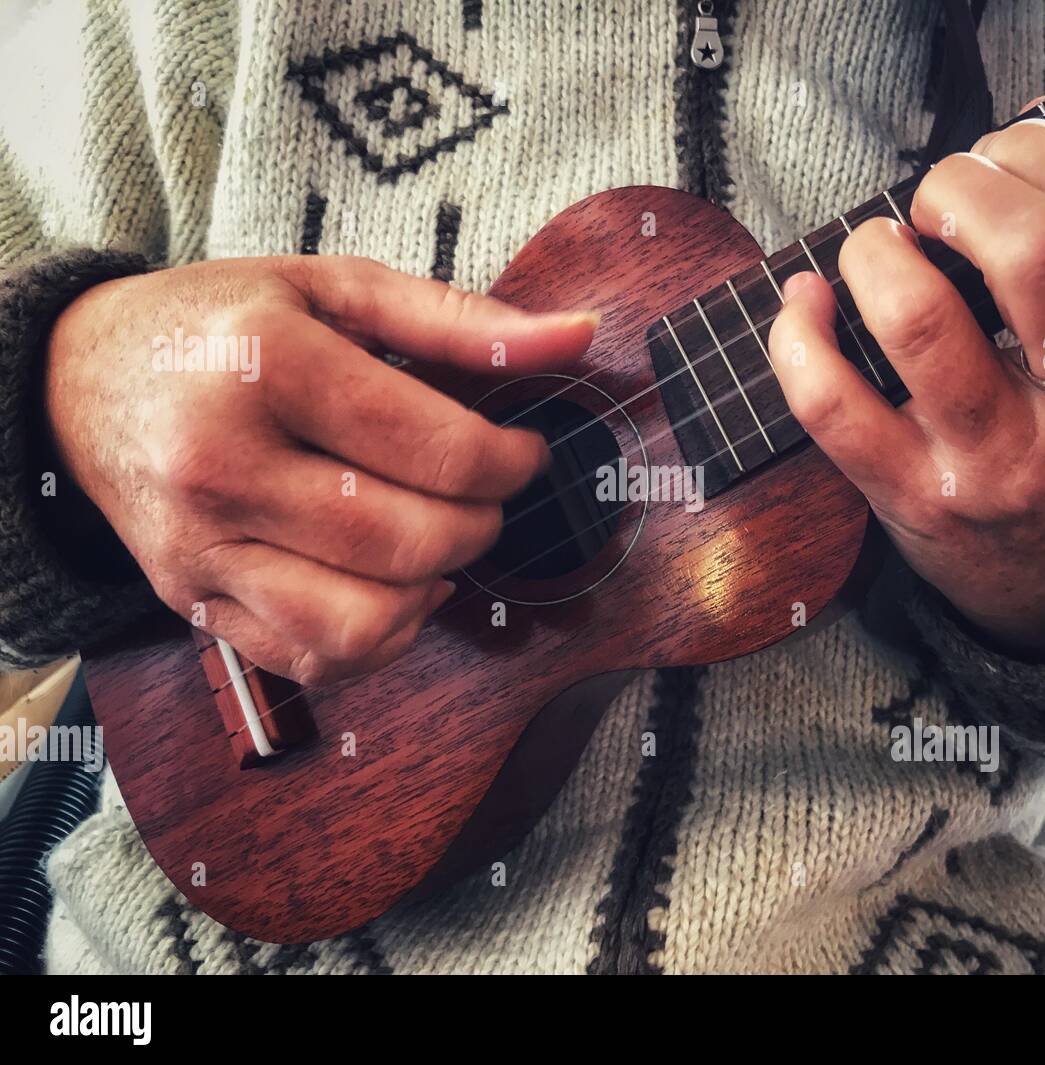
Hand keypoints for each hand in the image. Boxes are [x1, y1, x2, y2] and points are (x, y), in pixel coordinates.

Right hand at [46, 255, 596, 682]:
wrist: (80, 379)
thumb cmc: (219, 325)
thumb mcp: (333, 288)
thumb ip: (459, 319)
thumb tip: (577, 337)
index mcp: (266, 367)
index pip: (441, 451)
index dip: (513, 462)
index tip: (521, 451)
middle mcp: (224, 467)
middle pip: (414, 541)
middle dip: (482, 524)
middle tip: (482, 493)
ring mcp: (203, 548)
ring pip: (367, 623)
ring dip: (434, 588)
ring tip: (435, 540)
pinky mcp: (193, 603)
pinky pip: (316, 661)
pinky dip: (381, 638)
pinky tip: (388, 584)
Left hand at [769, 116, 1044, 656]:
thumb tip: (1006, 150)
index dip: (1040, 151)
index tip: (1001, 156)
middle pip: (1034, 254)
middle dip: (962, 190)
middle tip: (936, 201)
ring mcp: (1002, 464)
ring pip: (920, 320)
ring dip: (875, 253)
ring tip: (875, 249)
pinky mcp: (916, 498)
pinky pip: (833, 404)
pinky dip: (797, 336)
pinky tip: (803, 303)